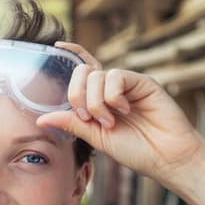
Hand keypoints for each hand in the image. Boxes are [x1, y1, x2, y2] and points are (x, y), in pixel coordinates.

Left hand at [37, 41, 202, 182]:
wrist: (164, 157)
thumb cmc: (134, 149)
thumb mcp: (95, 137)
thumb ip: (72, 123)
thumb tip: (41, 118)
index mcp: (98, 99)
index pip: (82, 70)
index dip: (71, 54)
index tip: (57, 46)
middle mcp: (110, 88)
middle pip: (82, 72)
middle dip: (77, 96)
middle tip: (88, 118)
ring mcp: (126, 84)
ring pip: (96, 76)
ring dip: (96, 103)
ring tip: (110, 122)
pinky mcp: (142, 81)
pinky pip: (115, 77)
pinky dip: (113, 97)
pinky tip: (124, 110)